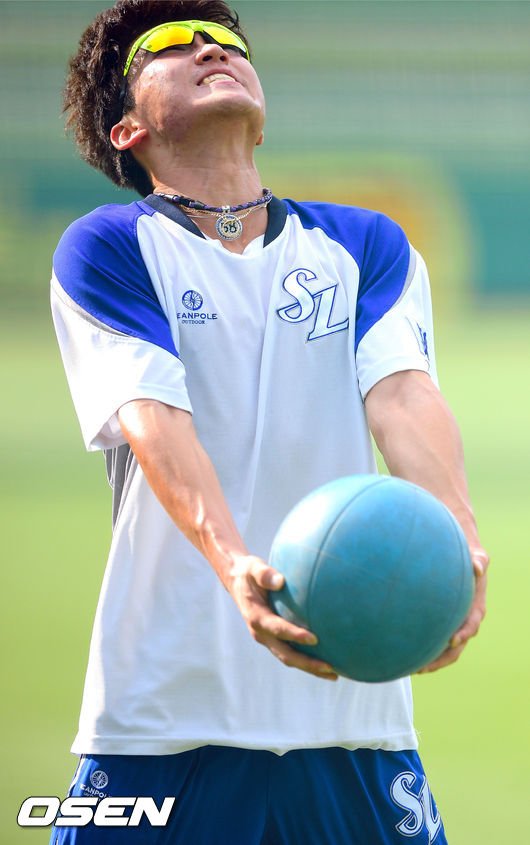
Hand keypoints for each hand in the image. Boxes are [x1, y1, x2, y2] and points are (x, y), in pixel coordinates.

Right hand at [227, 555, 338, 680]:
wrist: (237, 582)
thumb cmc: (249, 572)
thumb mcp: (253, 568)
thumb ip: (265, 574)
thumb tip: (280, 581)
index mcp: (256, 617)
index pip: (277, 629)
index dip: (294, 635)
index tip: (315, 638)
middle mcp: (261, 633)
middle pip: (285, 654)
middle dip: (307, 663)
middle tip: (330, 668)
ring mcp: (267, 638)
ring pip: (289, 658)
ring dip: (309, 668)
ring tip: (333, 674)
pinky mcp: (273, 638)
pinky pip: (291, 651)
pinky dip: (307, 659)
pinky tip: (327, 659)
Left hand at [416, 545, 488, 673]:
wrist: (464, 563)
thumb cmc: (469, 559)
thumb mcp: (478, 557)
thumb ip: (479, 560)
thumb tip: (477, 567)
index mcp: (475, 610)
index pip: (471, 626)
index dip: (462, 634)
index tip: (451, 640)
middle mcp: (466, 623)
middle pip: (455, 649)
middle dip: (440, 660)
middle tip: (422, 668)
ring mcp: (454, 627)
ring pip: (443, 651)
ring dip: (429, 661)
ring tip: (410, 669)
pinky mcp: (441, 626)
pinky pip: (433, 641)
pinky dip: (423, 649)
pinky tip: (404, 653)